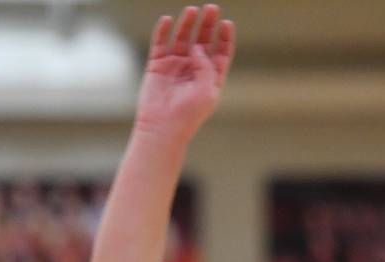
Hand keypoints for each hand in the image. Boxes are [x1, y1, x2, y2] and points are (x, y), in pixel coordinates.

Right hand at [134, 5, 235, 140]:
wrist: (163, 126)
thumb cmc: (189, 114)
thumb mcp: (207, 90)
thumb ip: (206, 67)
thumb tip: (198, 47)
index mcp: (211, 77)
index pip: (221, 53)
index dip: (224, 37)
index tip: (226, 23)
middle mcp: (194, 69)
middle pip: (203, 41)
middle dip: (207, 25)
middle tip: (211, 8)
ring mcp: (176, 65)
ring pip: (182, 38)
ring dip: (187, 24)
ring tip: (192, 10)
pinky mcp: (158, 64)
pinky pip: (160, 43)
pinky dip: (163, 31)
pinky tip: (168, 20)